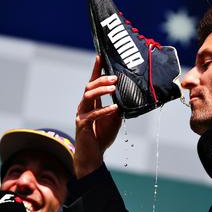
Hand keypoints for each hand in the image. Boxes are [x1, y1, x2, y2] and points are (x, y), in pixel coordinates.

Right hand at [74, 55, 121, 177]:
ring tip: (114, 88)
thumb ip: (118, 107)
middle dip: (102, 79)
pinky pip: (92, 114)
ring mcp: (81, 114)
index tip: (100, 56)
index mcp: (91, 102)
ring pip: (88, 96)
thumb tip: (129, 96)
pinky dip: (103, 110)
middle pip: (89, 86)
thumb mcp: (114, 119)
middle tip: (115, 77)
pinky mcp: (82, 124)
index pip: (93, 82)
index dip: (96, 69)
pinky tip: (113, 108)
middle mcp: (84, 105)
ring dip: (101, 90)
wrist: (92, 155)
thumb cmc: (101, 136)